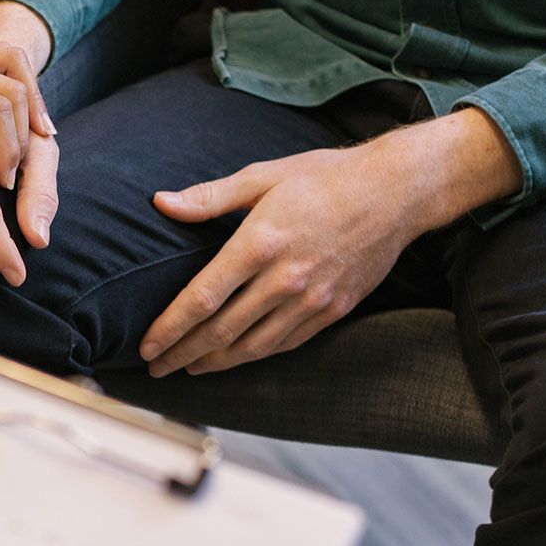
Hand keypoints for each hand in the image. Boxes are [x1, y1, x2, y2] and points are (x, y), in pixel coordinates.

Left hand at [0, 43, 53, 185]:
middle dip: (23, 133)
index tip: (4, 183)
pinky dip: (25, 85)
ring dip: (33, 102)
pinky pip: (5, 62)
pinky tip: (31, 117)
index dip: (6, 146)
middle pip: (10, 88)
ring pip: (14, 67)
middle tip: (20, 173)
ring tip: (43, 140)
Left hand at [141, 109, 521, 375]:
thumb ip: (210, 197)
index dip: (170, 328)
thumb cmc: (328, 178)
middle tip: (157, 368)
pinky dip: (254, 356)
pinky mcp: (333, 310)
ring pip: (253, 346)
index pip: (203, 298)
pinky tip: (235, 358)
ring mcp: (312, 300)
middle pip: (221, 331)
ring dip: (215, 363)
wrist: (397, 191)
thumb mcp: (263, 177)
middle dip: (183, 354)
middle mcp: (285, 279)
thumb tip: (162, 202)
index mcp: (260, 243)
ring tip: (188, 368)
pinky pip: (285, 344)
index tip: (147, 347)